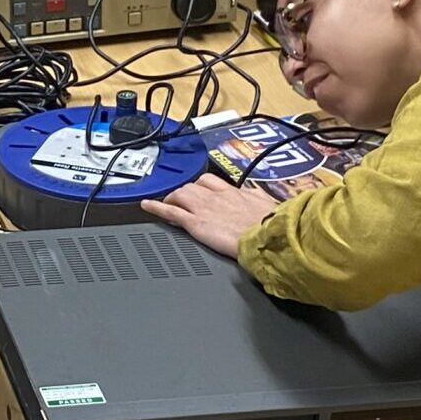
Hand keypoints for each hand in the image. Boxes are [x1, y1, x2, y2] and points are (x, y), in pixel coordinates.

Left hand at [141, 174, 281, 258]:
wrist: (269, 237)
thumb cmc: (274, 226)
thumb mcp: (271, 208)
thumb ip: (261, 203)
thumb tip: (264, 201)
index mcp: (236, 193)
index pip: (212, 182)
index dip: (202, 186)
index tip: (199, 189)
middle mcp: (218, 196)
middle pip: (194, 185)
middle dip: (186, 192)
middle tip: (182, 201)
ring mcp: (204, 208)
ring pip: (181, 194)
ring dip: (173, 198)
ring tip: (168, 204)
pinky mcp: (195, 222)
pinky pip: (170, 212)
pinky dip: (156, 208)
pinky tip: (146, 206)